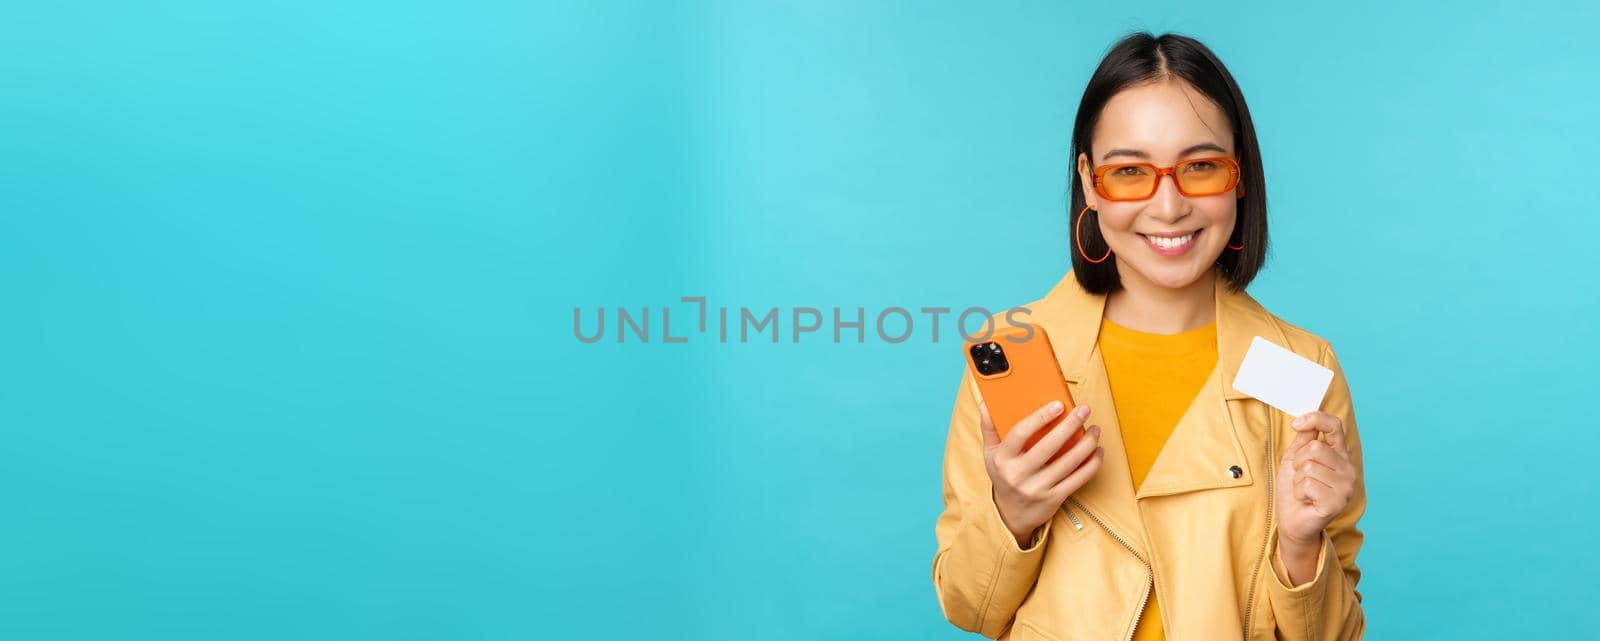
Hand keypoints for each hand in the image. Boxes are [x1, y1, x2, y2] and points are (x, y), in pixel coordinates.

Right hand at [980, 400, 1104, 547]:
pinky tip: (1098, 451)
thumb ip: (989, 428)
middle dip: (1070, 425)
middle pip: (1049, 446)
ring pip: (1068, 462)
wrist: (1010, 514)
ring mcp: (1038, 488)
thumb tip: (985, 403)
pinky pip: (1078, 479)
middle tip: (1084, 409)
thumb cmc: (1003, 476)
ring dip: (1086, 443)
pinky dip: (1092, 464)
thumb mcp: (990, 454)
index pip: (1020, 433)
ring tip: (1095, 429)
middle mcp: (1019, 474)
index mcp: (1003, 459)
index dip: (1040, 417)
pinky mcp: (1054, 498)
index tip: (1058, 404)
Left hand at [1274, 410, 1356, 555]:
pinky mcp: (1336, 503)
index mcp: (1340, 455)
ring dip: (1297, 479)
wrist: (1292, 521)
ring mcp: (1345, 487)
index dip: (1315, 419)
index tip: (1296, 423)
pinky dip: (1298, 492)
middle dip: (1297, 462)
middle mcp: (1348, 470)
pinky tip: (1306, 500)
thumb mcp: (1295, 458)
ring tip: (1302, 490)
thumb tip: (1305, 419)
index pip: (1334, 426)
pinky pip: (1307, 484)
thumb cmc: (1294, 489)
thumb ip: (1304, 439)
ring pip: (1309, 466)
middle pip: (1315, 447)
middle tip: (1299, 477)